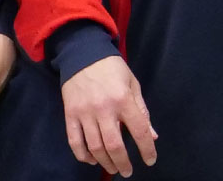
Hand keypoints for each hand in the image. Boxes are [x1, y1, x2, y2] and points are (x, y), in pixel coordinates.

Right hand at [61, 56, 157, 176]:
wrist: (82, 53)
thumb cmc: (112, 68)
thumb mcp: (133, 83)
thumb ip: (142, 110)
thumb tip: (152, 135)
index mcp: (123, 99)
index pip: (139, 130)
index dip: (147, 149)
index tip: (150, 160)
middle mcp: (104, 108)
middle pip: (114, 144)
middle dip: (123, 162)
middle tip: (127, 171)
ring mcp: (85, 112)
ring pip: (94, 147)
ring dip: (105, 162)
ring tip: (113, 167)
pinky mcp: (70, 114)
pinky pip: (74, 141)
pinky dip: (83, 155)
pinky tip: (93, 160)